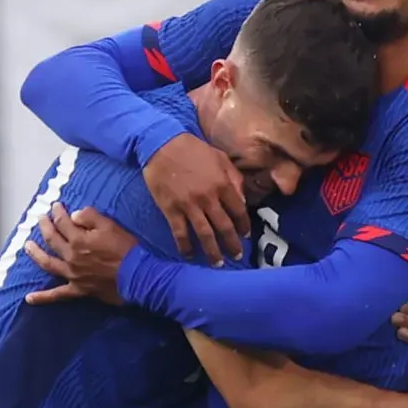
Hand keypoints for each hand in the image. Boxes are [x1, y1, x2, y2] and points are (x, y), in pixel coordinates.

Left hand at [23, 203, 136, 304]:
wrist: (137, 276)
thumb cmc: (126, 250)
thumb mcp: (111, 226)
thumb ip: (90, 217)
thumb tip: (74, 215)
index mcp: (79, 240)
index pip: (63, 223)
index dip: (58, 213)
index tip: (56, 206)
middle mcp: (71, 257)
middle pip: (52, 240)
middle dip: (45, 227)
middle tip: (40, 219)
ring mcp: (72, 275)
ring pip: (48, 263)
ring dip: (36, 254)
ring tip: (28, 246)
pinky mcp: (78, 290)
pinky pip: (57, 295)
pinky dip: (42, 297)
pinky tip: (29, 298)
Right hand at [143, 133, 248, 264]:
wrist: (161, 144)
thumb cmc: (193, 149)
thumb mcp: (220, 157)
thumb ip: (234, 178)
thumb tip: (242, 200)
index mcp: (222, 184)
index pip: (238, 210)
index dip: (244, 226)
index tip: (245, 235)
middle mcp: (208, 198)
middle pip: (224, 227)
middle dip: (232, 244)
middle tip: (236, 256)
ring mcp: (189, 205)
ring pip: (204, 234)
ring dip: (212, 251)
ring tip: (217, 263)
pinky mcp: (171, 209)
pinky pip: (180, 233)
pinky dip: (185, 247)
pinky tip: (189, 255)